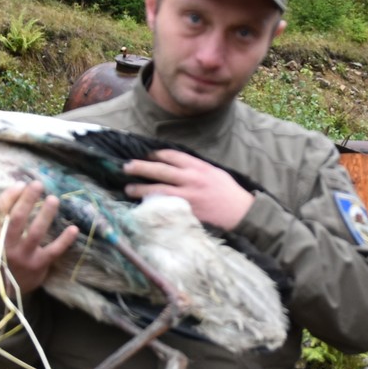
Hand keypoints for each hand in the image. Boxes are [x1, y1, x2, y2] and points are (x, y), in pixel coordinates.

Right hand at [0, 182, 78, 295]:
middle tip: (37, 184)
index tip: (20, 184)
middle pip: (16, 219)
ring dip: (45, 214)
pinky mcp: (38, 265)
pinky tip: (73, 229)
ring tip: (53, 199)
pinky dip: (64, 240)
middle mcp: (5, 247)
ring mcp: (22, 257)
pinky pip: (53, 251)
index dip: (9, 197)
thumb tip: (14, 190)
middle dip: (28, 199)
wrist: (4, 290)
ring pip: (35, 232)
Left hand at [123, 149, 255, 228]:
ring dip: (140, 188)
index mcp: (198, 167)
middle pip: (160, 170)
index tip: (146, 155)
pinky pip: (164, 206)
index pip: (171, 155)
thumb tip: (177, 164)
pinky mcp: (186, 212)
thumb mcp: (215, 173)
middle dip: (141, 167)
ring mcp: (187, 196)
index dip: (155, 154)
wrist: (242, 214)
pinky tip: (142, 206)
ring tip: (128, 188)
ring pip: (158, 189)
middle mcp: (191, 179)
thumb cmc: (229, 193)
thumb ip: (196, 168)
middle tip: (125, 167)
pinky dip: (152, 205)